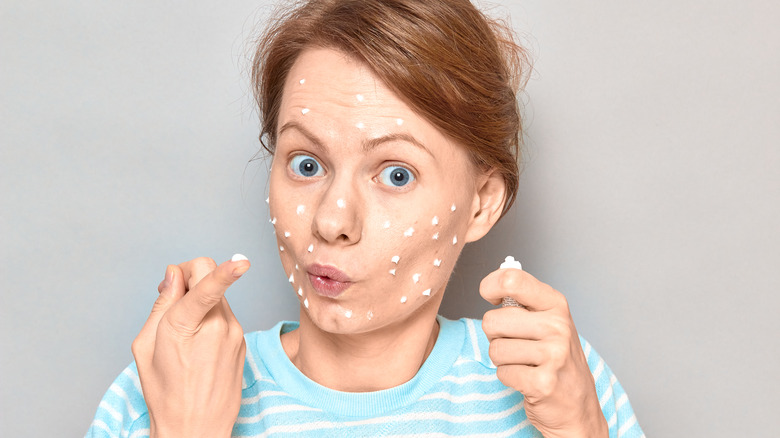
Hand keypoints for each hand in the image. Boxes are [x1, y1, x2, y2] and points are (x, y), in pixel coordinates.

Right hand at [131, 256, 248, 437]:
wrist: (196, 428)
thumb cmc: (165, 392)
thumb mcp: (145, 346)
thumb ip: (161, 304)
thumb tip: (174, 275)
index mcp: (186, 326)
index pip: (208, 288)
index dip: (225, 271)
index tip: (242, 261)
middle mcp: (217, 326)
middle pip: (210, 275)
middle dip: (191, 277)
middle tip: (172, 294)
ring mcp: (234, 333)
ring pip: (218, 295)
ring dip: (201, 300)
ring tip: (184, 329)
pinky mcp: (242, 341)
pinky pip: (225, 315)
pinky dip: (211, 318)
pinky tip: (199, 343)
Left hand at [480, 268, 607, 437]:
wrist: (578, 406)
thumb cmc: (555, 359)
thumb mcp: (547, 321)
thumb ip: (522, 300)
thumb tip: (492, 285)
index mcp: (556, 304)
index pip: (511, 279)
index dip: (490, 286)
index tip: (491, 298)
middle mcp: (557, 326)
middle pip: (492, 321)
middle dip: (496, 336)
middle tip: (517, 345)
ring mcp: (553, 355)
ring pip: (495, 349)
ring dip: (503, 360)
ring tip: (525, 363)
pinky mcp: (544, 383)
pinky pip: (502, 372)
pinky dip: (509, 378)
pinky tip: (527, 379)